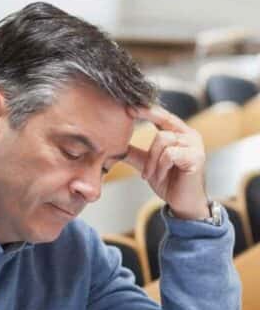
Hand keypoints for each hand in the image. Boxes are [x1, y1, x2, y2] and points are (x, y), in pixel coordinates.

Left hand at [126, 105, 209, 219]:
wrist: (182, 203)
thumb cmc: (168, 181)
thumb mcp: (147, 164)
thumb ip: (134, 153)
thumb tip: (112, 145)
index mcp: (179, 133)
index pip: (162, 115)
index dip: (146, 109)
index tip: (127, 106)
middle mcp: (189, 135)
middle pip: (163, 121)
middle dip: (146, 121)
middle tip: (130, 117)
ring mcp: (195, 145)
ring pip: (163, 139)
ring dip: (151, 161)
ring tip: (148, 175)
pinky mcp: (197, 157)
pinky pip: (170, 154)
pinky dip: (159, 167)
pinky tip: (158, 177)